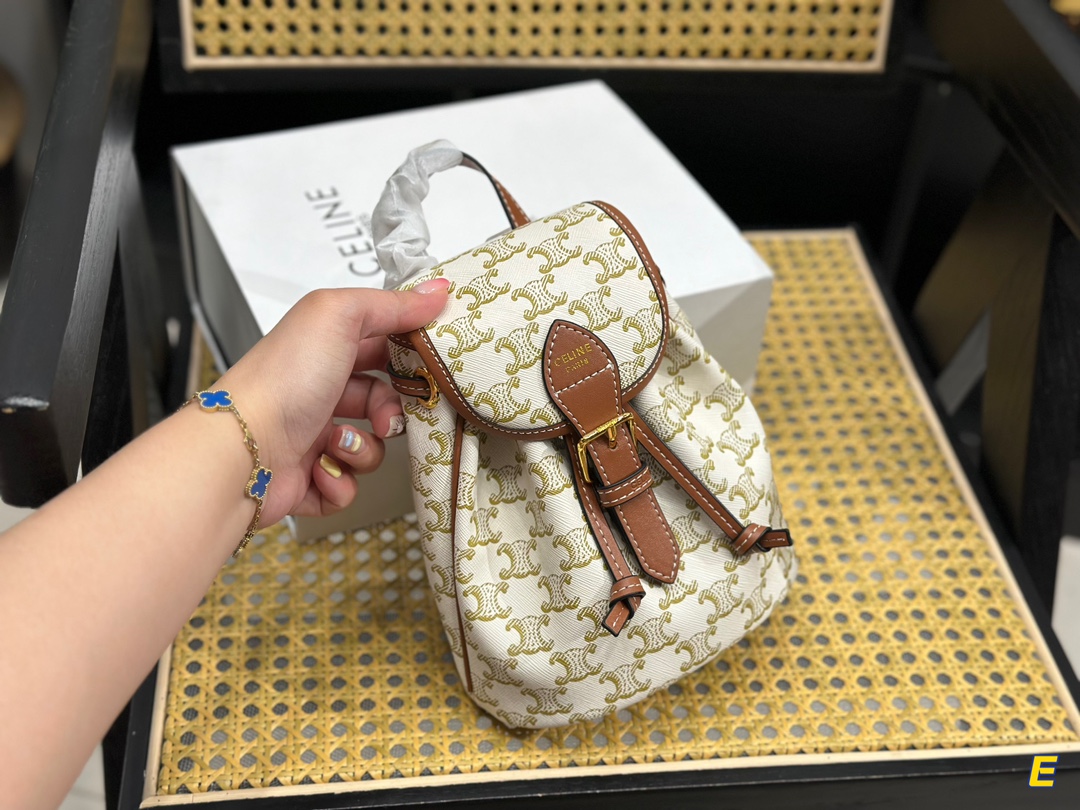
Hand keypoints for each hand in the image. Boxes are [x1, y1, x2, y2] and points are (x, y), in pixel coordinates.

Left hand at [215, 279, 449, 522]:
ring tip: (337, 444)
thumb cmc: (284, 379)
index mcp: (326, 349)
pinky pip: (349, 487)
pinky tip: (319, 468)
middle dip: (394, 413)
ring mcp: (313, 436)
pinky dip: (340, 482)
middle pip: (384, 401)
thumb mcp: (339, 317)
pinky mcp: (309, 479)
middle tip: (387, 418)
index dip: (410, 358)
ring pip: (371, 448)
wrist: (241, 448)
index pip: (383, 346)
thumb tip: (439, 290)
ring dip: (363, 449)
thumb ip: (392, 304)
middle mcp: (319, 390)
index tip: (433, 369)